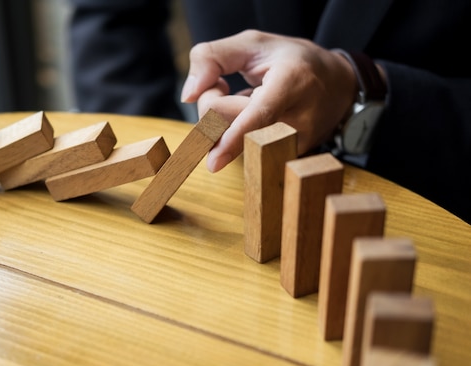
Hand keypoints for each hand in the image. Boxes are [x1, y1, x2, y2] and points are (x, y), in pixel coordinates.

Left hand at [180, 30, 356, 171]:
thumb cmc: (291, 61)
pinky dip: (239, 135)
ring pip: (237, 142)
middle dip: (212, 106)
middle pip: (233, 126)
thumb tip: (188, 94)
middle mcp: (299, 117)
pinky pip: (248, 151)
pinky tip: (254, 118)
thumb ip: (212, 58)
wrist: (339, 85)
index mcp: (292, 81)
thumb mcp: (252, 44)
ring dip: (225, 122)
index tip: (215, 160)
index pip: (259, 114)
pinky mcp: (290, 157)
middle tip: (222, 87)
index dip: (234, 136)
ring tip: (246, 101)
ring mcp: (296, 143)